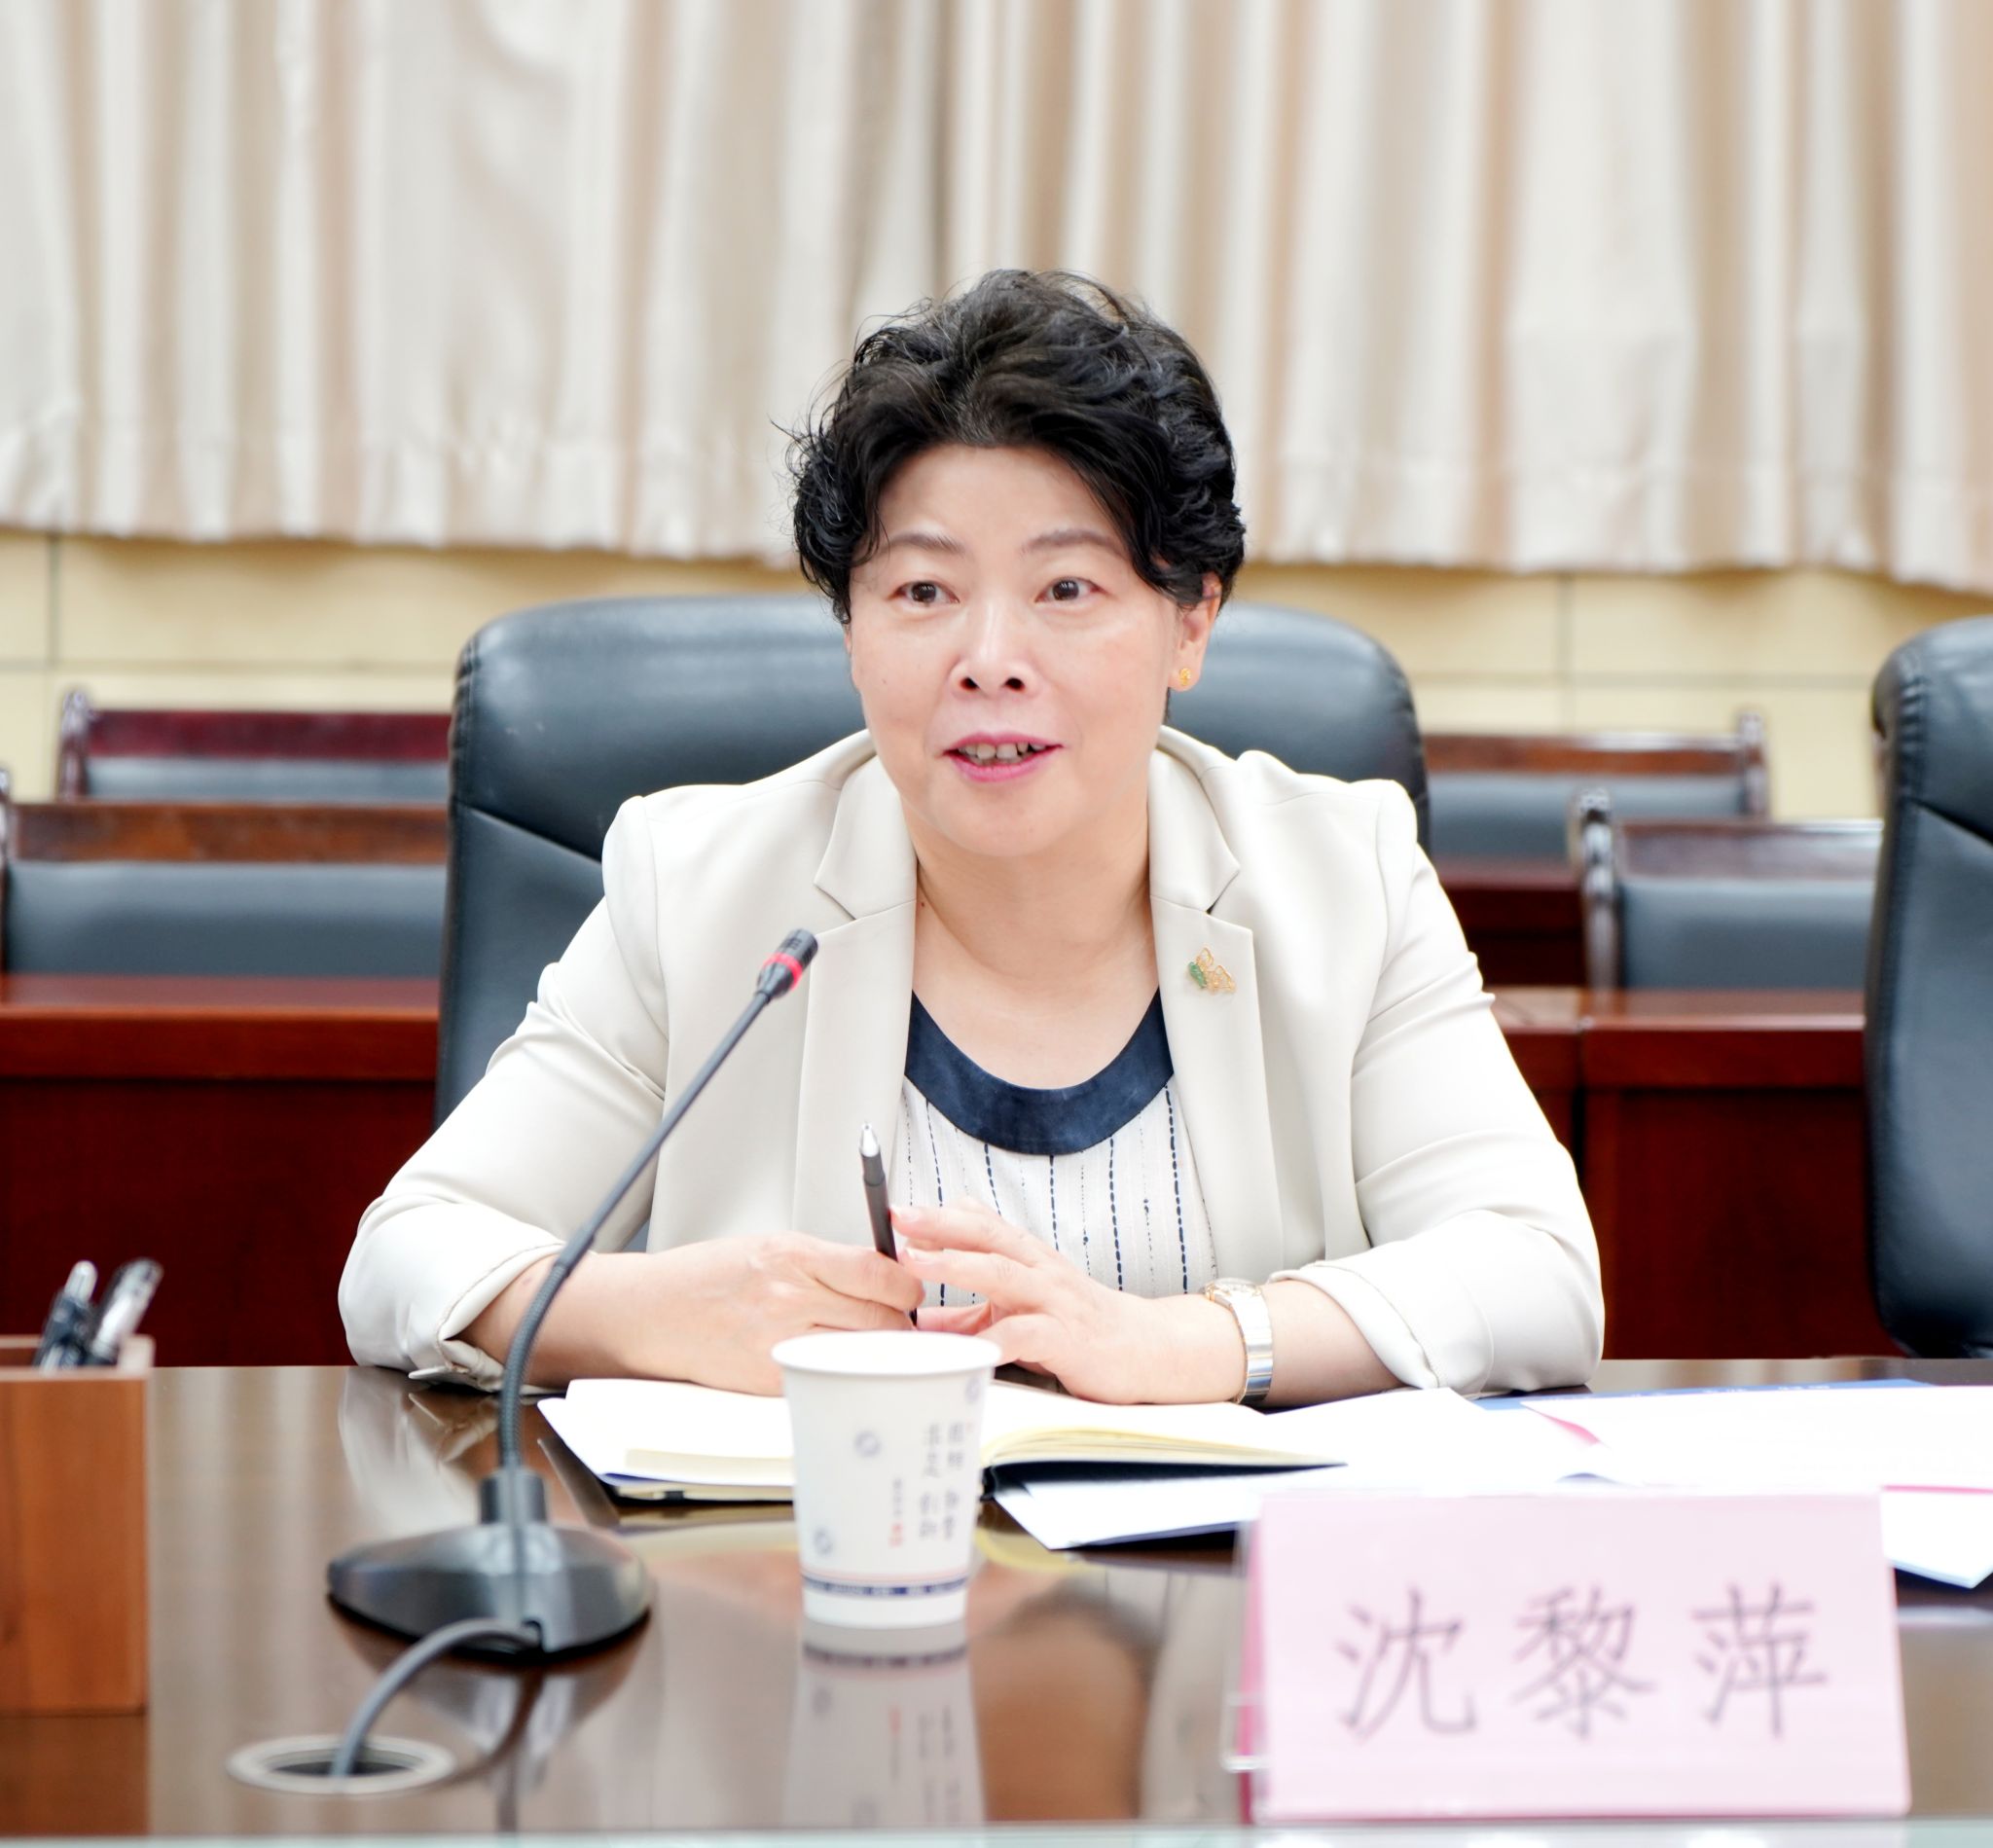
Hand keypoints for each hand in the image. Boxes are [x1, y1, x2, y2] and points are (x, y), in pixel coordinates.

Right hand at [475, 1234, 923, 1394]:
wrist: (651, 1313)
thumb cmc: (708, 1277)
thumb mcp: (771, 1246)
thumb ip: (826, 1262)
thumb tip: (883, 1276)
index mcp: (792, 1257)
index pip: (879, 1273)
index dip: (906, 1285)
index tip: (909, 1289)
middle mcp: (790, 1299)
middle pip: (882, 1320)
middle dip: (901, 1324)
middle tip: (902, 1324)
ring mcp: (781, 1345)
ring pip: (862, 1354)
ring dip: (879, 1354)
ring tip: (876, 1348)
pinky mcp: (771, 1382)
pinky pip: (828, 1379)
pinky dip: (843, 1375)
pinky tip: (841, 1367)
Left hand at [894, 1200, 1245, 1403]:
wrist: (1147, 1349)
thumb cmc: (1079, 1327)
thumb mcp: (1020, 1311)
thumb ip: (970, 1312)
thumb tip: (916, 1318)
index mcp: (1028, 1259)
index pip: (982, 1225)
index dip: (941, 1215)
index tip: (898, 1211)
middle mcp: (1040, 1271)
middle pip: (987, 1237)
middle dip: (941, 1225)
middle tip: (899, 1218)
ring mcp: (1055, 1301)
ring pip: (1003, 1274)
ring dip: (956, 1265)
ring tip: (917, 1262)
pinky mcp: (1067, 1339)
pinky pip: (1025, 1336)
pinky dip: (994, 1339)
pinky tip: (966, 1345)